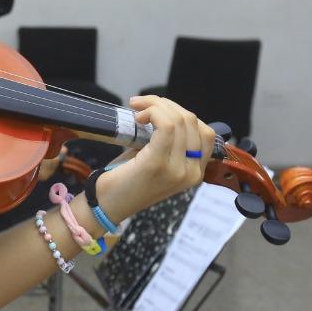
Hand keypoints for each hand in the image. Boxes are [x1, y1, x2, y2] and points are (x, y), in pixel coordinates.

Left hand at [95, 96, 216, 219]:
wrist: (106, 205)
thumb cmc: (127, 181)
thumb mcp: (155, 160)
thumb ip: (169, 142)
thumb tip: (165, 113)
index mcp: (195, 172)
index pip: (205, 133)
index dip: (181, 113)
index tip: (156, 109)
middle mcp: (192, 172)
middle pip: (192, 122)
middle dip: (165, 105)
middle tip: (141, 104)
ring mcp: (178, 170)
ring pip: (179, 120)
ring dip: (156, 105)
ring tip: (137, 108)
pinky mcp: (157, 164)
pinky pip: (166, 126)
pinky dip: (153, 112)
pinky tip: (138, 116)